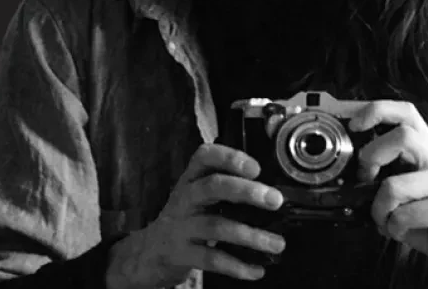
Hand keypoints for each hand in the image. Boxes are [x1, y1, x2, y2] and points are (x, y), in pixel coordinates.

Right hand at [105, 143, 286, 288]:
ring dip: (252, 236)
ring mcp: (181, 226)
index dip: (230, 158)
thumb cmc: (186, 218)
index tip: (256, 168)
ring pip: (217, 227)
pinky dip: (237, 266)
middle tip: (275, 200)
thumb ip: (227, 188)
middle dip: (247, 192)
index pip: (205, 156)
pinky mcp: (180, 253)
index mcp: (192, 179)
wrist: (150, 251)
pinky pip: (211, 259)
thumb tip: (272, 193)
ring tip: (277, 244)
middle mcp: (185, 198)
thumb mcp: (199, 196)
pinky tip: (256, 270)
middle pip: (213, 187)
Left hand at [349, 101, 427, 284]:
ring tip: (386, 219)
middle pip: (403, 135)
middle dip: (372, 156)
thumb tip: (350, 170)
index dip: (377, 111)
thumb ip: (386, 176)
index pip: (407, 112)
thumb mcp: (407, 193)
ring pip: (395, 184)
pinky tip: (402, 232)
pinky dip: (393, 228)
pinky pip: (404, 215)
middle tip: (366, 178)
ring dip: (379, 208)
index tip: (355, 125)